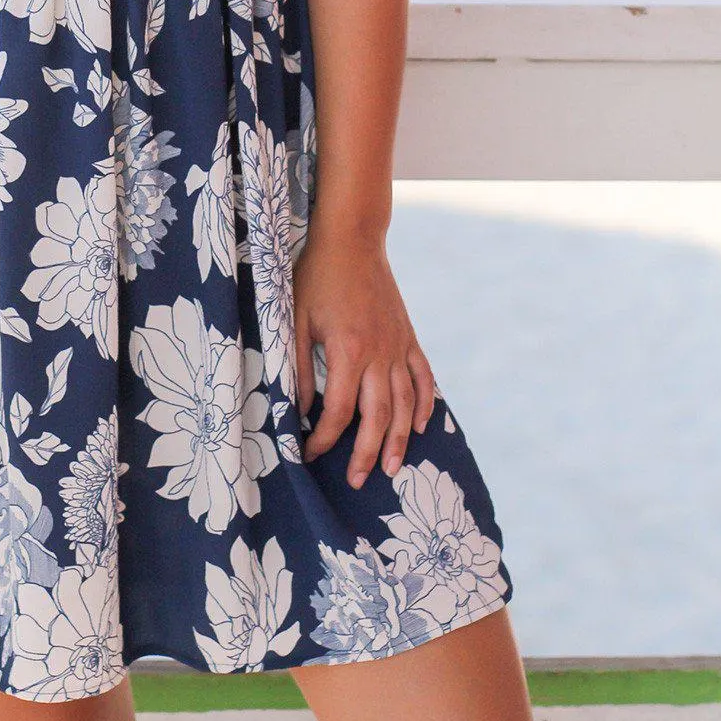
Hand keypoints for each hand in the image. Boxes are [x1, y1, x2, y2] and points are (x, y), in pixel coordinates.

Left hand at [293, 230, 435, 486]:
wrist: (352, 240)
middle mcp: (379, 353)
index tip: (310, 454)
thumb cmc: (317, 277)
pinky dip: (425, 404)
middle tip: (358, 480)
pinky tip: (420, 427)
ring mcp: (398, 346)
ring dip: (400, 439)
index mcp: (348, 349)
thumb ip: (299, 367)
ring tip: (393, 468)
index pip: (339, 409)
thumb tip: (298, 408)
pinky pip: (423, 377)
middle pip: (378, 416)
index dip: (324, 437)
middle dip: (367, 453)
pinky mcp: (408, 337)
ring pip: (405, 404)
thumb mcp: (296, 319)